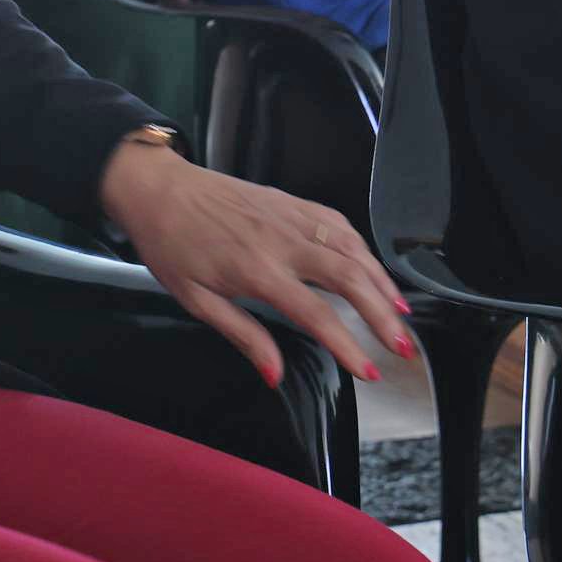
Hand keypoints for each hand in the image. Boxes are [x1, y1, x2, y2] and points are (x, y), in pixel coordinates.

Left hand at [98, 141, 413, 387]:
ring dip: (382, 281)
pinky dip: (362, 247)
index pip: (317, 315)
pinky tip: (370, 266)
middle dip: (384, 314)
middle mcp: (281, 240)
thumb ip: (243, 335)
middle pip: (350, 278)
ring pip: (352, 248)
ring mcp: (289, 216)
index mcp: (256, 270)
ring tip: (400, 312)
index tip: (369, 370)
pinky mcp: (289, 201)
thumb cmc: (170, 244)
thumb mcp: (196, 300)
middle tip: (404, 345)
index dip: (348, 346)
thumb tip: (274, 373)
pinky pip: (337, 223)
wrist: (157, 189)